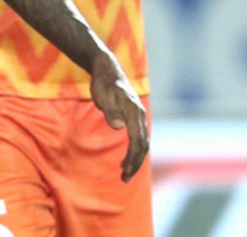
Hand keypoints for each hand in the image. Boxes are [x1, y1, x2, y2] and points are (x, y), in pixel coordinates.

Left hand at [89, 52, 148, 181]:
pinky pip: (139, 136)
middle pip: (143, 143)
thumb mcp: (103, 95)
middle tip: (124, 179)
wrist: (107, 68)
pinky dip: (136, 149)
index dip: (132, 157)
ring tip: (125, 172)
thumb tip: (118, 126)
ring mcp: (137, 114)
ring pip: (143, 140)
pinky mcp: (133, 115)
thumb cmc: (103, 82)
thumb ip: (110, 111)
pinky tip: (127, 157)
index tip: (124, 171)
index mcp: (133, 110)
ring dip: (136, 158)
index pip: (137, 139)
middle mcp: (139, 113)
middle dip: (136, 163)